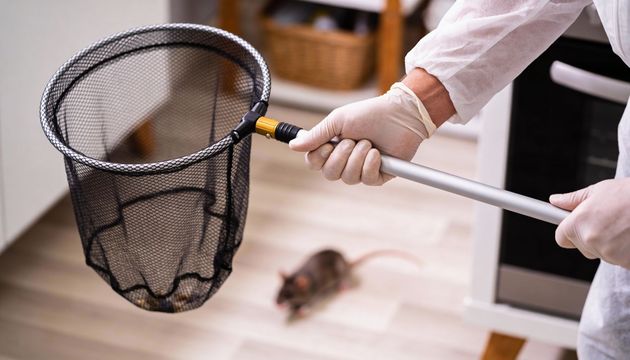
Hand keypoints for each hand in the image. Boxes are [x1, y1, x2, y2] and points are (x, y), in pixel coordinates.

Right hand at [289, 82, 435, 185]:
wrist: (400, 114)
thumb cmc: (370, 114)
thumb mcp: (338, 121)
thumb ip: (317, 135)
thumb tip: (293, 146)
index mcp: (332, 147)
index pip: (314, 163)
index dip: (318, 158)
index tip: (328, 145)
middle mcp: (345, 160)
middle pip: (330, 174)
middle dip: (341, 157)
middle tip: (353, 140)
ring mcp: (362, 169)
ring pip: (348, 178)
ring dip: (358, 158)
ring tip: (369, 143)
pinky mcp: (379, 175)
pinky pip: (366, 180)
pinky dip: (371, 165)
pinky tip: (378, 153)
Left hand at [550, 178, 629, 268]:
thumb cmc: (628, 195)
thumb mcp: (599, 191)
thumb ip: (573, 200)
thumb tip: (555, 201)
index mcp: (578, 223)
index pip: (561, 238)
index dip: (569, 232)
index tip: (576, 227)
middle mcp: (590, 240)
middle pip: (582, 247)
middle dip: (592, 236)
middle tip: (610, 221)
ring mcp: (609, 254)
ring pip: (603, 253)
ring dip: (611, 244)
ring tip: (625, 226)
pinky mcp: (626, 263)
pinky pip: (620, 260)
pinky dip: (625, 252)